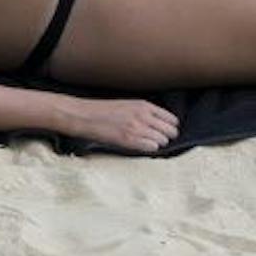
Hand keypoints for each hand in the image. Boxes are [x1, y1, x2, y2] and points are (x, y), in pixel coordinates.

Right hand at [55, 97, 181, 154]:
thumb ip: (145, 113)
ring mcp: (137, 127)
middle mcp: (143, 115)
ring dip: (158, 144)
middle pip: (171, 131)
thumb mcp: (128, 105)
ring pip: (163, 140)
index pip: (172, 119)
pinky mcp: (128, 139)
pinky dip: (150, 149)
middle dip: (167, 137)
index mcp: (144, 105)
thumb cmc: (104, 112)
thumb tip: (159, 126)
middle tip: (157, 141)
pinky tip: (141, 147)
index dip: (170, 128)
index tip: (164, 133)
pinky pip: (152, 147)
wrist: (84, 115)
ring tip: (146, 144)